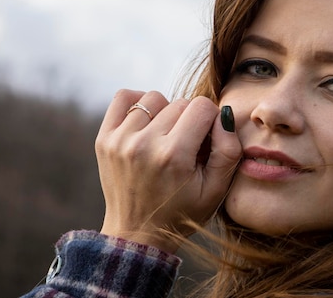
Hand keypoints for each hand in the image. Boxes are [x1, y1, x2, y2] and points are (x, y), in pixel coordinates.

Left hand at [95, 89, 241, 252]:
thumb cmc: (181, 212)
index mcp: (173, 156)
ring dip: (165, 113)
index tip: (205, 141)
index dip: (210, 121)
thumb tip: (222, 114)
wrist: (137, 234)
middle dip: (189, 120)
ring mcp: (120, 140)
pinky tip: (146, 123)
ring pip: (154, 98)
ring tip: (165, 138)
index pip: (202, 107)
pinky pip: (124, 98)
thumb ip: (228, 149)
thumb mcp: (215, 190)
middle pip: (180, 102)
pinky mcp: (104, 139)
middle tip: (185, 146)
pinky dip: (138, 104)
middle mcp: (143, 144)